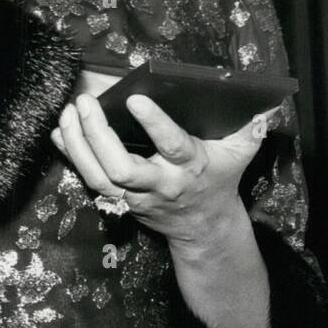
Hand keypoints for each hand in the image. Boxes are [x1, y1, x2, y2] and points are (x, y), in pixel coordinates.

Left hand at [51, 92, 270, 252]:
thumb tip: (267, 106)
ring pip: (98, 176)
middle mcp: (159, 183)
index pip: (171, 146)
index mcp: (189, 167)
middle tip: (85, 103)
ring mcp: (135, 195)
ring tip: (67, 113)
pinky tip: (59, 131)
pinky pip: (88, 179)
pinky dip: (71, 154)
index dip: (153, 124)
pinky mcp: (119, 199)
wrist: (204, 228)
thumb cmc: (220, 180)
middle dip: (98, 135)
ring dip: (78, 145)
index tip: (135, 99)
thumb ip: (252, 129)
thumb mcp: (241, 154)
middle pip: (120, 167)